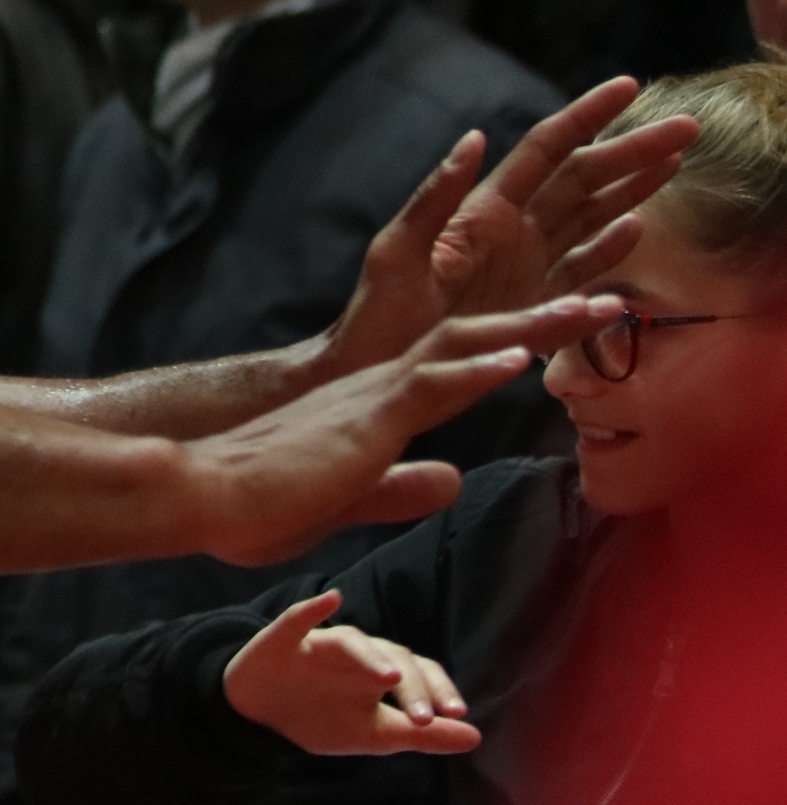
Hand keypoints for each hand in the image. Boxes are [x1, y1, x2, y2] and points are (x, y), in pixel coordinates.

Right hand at [184, 295, 621, 568]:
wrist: (197, 494)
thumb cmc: (255, 504)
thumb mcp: (346, 499)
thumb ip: (399, 488)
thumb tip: (451, 480)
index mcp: (375, 409)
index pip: (456, 368)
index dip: (514, 345)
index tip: (566, 334)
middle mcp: (379, 390)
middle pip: (474, 340)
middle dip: (545, 321)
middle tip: (607, 301)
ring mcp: (372, 401)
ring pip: (465, 347)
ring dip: (534, 326)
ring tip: (593, 307)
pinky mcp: (364, 421)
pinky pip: (430, 386)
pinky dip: (478, 368)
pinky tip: (519, 355)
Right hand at [220, 590, 479, 756]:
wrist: (258, 718)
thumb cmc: (321, 719)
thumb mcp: (375, 735)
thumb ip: (423, 736)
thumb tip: (476, 737)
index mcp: (380, 673)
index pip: (419, 671)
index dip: (438, 689)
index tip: (455, 715)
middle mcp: (356, 654)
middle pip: (391, 655)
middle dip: (410, 686)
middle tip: (421, 718)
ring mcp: (319, 643)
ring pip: (352, 640)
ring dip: (371, 656)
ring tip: (388, 677)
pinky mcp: (282, 639)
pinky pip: (298, 618)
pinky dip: (314, 608)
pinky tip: (330, 600)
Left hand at [319, 80, 691, 384]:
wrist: (375, 370)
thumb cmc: (378, 311)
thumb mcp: (400, 251)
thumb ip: (437, 197)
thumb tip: (475, 138)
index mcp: (483, 211)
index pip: (546, 150)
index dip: (587, 116)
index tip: (629, 86)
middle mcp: (512, 230)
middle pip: (583, 178)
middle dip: (632, 149)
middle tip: (689, 126)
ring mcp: (527, 266)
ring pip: (592, 216)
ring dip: (633, 188)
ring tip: (676, 161)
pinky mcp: (535, 304)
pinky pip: (582, 269)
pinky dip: (612, 248)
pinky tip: (638, 226)